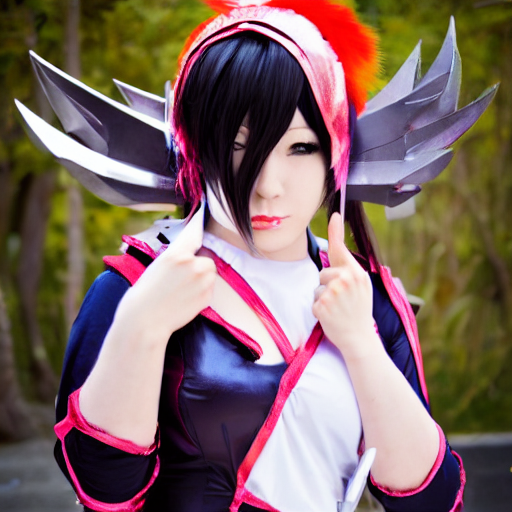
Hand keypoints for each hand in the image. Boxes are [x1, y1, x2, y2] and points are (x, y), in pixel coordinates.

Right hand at [116, 209, 215, 341]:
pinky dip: (202, 291)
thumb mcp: (156, 266)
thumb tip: (189, 253)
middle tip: (181, 278)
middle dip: (198, 264)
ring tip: (182, 290)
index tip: (203, 212)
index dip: (198, 224)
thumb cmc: (144, 295)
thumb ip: (175, 256)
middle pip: (206, 257)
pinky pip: (210, 288)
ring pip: (210, 273)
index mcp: (176, 254)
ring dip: (202, 278)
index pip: (193, 233)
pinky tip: (185, 298)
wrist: (144, 321)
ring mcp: (202, 281)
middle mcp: (192, 264)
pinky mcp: (207, 296)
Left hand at [312, 213, 377, 359]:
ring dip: (323, 298)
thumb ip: (349, 271)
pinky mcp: (322, 305)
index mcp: (356, 274)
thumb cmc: (358, 312)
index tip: (334, 215)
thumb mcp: (361, 288)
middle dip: (328, 285)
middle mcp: (345, 280)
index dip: (336, 231)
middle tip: (341, 300)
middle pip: (323, 272)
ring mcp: (333, 293)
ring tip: (337, 309)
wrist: (359, 339)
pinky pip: (314, 301)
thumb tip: (336, 255)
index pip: (342, 249)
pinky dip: (319, 310)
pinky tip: (331, 317)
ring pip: (317, 287)